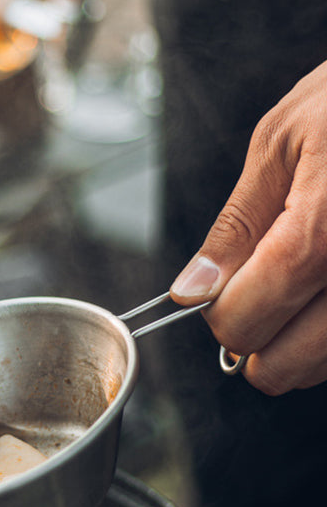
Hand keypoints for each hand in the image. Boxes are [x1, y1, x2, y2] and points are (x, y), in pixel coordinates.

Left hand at [170, 59, 326, 394]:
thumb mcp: (282, 141)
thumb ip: (237, 225)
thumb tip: (193, 289)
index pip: (251, 316)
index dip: (220, 315)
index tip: (216, 295)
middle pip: (288, 363)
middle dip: (255, 343)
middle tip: (253, 302)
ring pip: (326, 366)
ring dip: (296, 348)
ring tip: (292, 292)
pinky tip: (320, 296)